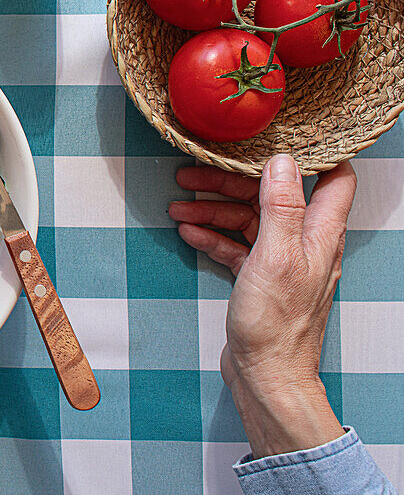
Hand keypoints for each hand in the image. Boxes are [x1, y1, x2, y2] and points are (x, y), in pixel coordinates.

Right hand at [169, 153, 355, 457]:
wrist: (265, 376)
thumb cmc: (277, 325)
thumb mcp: (276, 255)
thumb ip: (281, 206)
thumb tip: (282, 161)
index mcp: (320, 233)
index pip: (333, 178)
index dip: (313, 152)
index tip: (277, 135)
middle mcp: (305, 242)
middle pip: (273, 194)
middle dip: (233, 180)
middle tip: (194, 172)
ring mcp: (281, 261)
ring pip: (248, 219)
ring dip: (213, 209)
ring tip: (178, 205)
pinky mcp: (259, 278)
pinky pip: (236, 245)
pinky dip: (212, 236)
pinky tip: (188, 233)